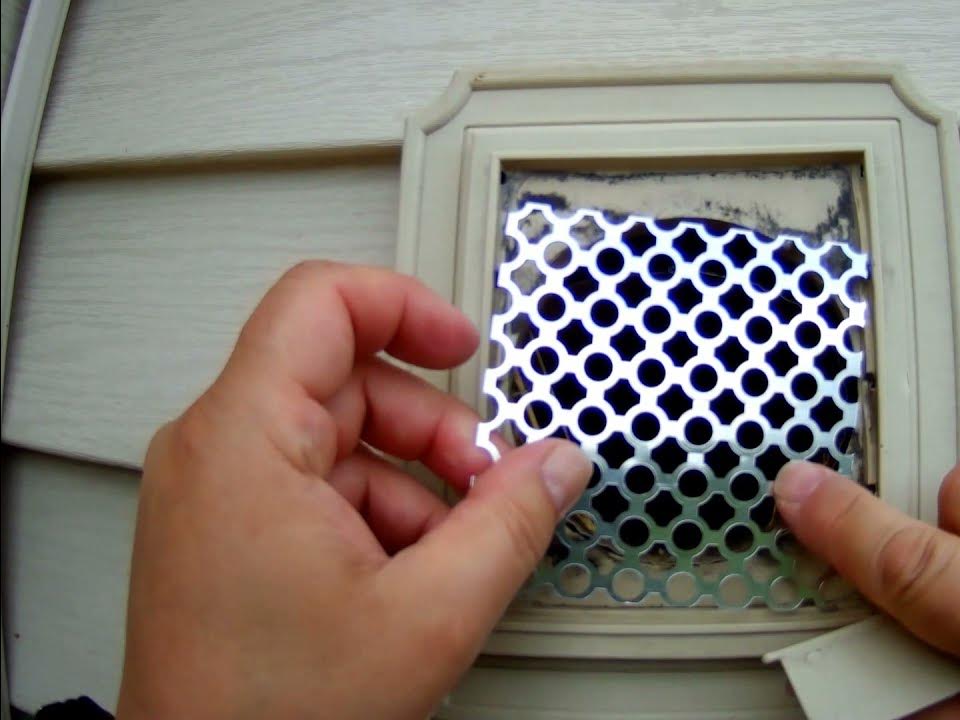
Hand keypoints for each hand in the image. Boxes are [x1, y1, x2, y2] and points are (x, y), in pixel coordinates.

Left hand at [117, 262, 590, 719]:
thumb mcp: (427, 616)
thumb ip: (511, 524)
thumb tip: (556, 464)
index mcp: (244, 442)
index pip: (321, 301)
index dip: (407, 305)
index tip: (463, 344)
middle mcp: (215, 453)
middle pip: (347, 379)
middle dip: (433, 429)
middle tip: (487, 483)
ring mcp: (215, 494)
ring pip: (342, 439)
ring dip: (414, 484)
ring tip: (449, 553)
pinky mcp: (227, 532)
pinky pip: (318, 486)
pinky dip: (378, 516)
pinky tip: (409, 577)